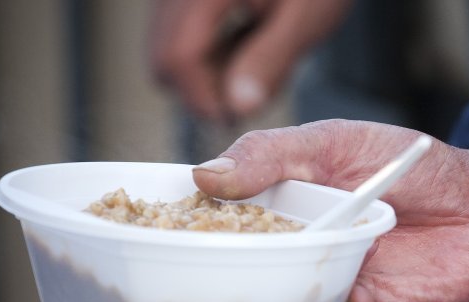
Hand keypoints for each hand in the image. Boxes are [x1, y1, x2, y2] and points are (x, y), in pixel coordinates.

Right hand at [150, 0, 351, 119]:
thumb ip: (270, 61)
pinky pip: (181, 32)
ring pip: (168, 48)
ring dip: (207, 70)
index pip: (177, 58)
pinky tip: (246, 38)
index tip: (236, 115)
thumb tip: (238, 107)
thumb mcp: (303, 19)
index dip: (203, 98)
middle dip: (203, 87)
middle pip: (165, 57)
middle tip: (252, 89)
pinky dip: (209, 50)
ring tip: (257, 56)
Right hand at [192, 120, 468, 301]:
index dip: (192, 234)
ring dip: (275, 300)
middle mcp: (302, 262)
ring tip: (265, 283)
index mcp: (285, 220)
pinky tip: (352, 291)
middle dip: (217, 279)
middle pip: (246, 280)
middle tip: (191, 272)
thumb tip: (203, 177)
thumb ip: (271, 154)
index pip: (225, 232)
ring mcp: (334, 296)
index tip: (157, 231)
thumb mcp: (334, 144)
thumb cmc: (416, 171)